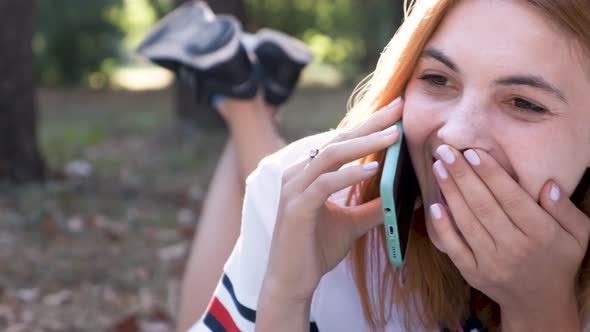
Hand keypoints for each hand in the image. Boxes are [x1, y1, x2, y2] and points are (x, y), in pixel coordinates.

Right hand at [260, 97, 403, 302]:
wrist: (292, 282)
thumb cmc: (316, 249)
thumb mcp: (352, 224)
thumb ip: (374, 207)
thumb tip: (408, 196)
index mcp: (308, 173)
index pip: (341, 142)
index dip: (369, 125)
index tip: (395, 111)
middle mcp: (297, 174)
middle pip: (338, 140)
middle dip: (371, 124)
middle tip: (399, 108)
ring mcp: (294, 190)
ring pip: (331, 156)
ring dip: (365, 144)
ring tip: (394, 135)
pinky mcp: (296, 208)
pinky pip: (324, 184)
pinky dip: (349, 175)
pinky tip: (372, 169)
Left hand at [431, 145, 588, 320]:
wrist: (540, 303)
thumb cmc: (557, 259)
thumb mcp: (577, 234)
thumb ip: (565, 209)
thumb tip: (548, 184)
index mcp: (541, 234)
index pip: (511, 198)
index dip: (490, 173)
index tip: (473, 152)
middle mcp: (514, 248)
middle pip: (483, 205)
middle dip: (462, 175)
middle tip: (446, 152)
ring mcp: (491, 263)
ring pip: (467, 222)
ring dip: (450, 193)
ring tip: (439, 168)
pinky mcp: (474, 274)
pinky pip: (454, 247)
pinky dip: (443, 226)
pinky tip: (435, 204)